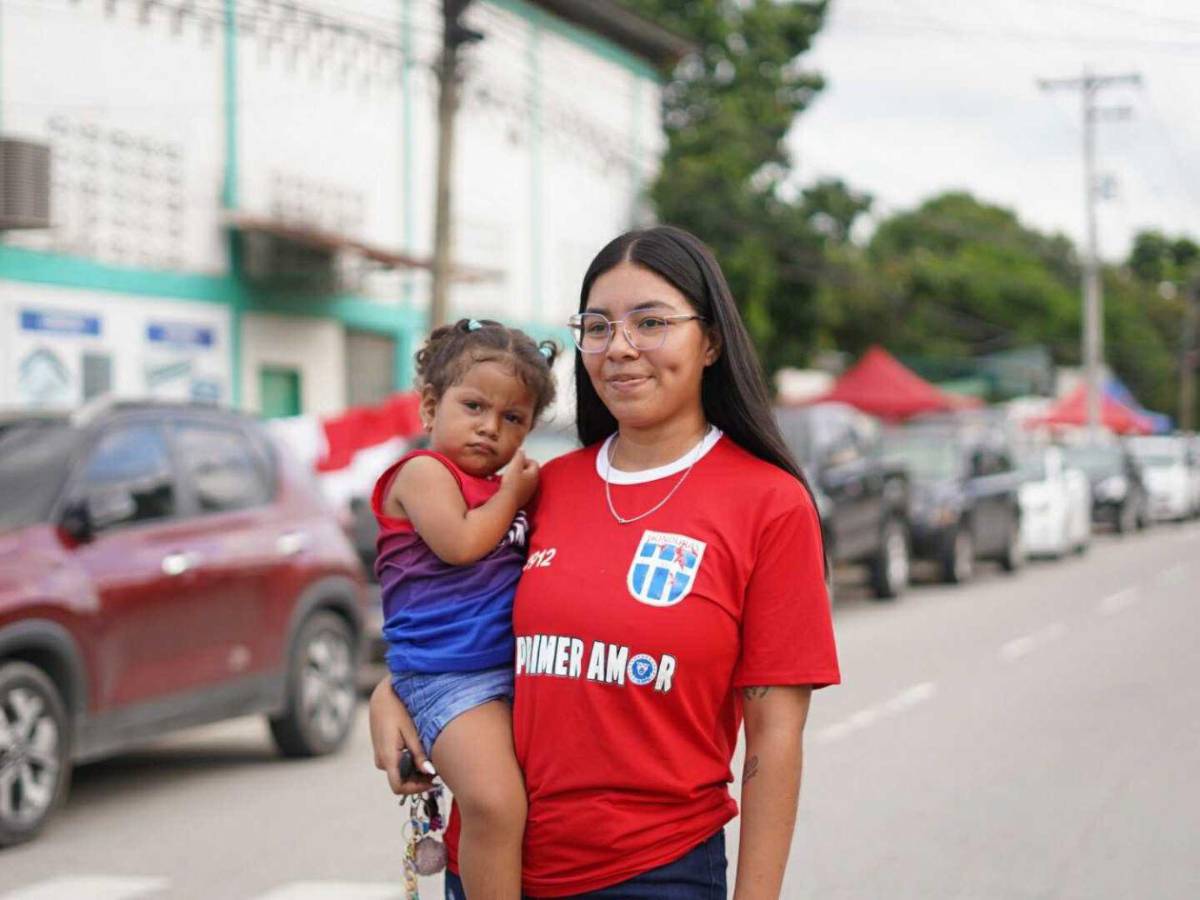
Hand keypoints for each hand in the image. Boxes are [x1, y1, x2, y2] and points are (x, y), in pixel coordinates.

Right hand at [369, 678, 436, 794]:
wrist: (383, 695)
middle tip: (438, 770)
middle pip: (401, 781)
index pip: (399, 787)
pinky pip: (396, 764)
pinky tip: (422, 752)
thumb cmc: (399, 709)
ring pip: (399, 773)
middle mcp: (381, 760)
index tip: (434, 782)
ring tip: (432, 759)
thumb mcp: (412, 730)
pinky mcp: (383, 751)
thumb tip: (430, 773)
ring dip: (415, 772)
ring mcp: (380, 756)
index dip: (417, 789)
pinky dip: (409, 764)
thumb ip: (419, 754)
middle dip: (419, 780)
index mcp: (388, 757)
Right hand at [501, 449, 539, 507]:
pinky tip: (508, 486)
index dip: (525, 459)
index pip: (534, 462)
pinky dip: (516, 485)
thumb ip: (519, 455)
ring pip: (526, 480)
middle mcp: (535, 484)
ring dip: (519, 477)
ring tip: (509, 477)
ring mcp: (529, 492)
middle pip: (530, 472)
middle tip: (512, 468)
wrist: (507, 501)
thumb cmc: (511, 483)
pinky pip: (521, 488)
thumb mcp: (515, 465)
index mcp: (534, 474)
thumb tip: (521, 450)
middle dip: (521, 468)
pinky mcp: (523, 498)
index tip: (515, 461)